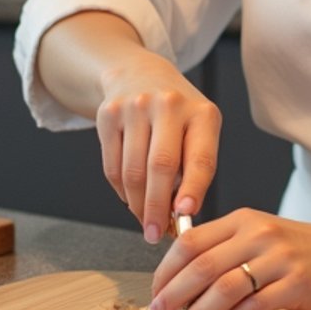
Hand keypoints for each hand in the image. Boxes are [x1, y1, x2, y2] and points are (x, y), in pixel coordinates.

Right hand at [94, 53, 220, 243]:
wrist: (139, 74)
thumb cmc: (177, 115)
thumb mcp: (198, 130)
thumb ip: (194, 168)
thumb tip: (181, 216)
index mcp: (202, 113)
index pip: (200, 158)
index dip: (193, 189)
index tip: (186, 215)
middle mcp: (169, 105)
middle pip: (160, 167)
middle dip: (157, 208)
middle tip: (156, 235)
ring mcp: (135, 107)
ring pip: (132, 171)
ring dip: (137, 205)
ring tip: (145, 221)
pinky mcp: (108, 114)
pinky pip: (112, 166)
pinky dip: (121, 191)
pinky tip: (130, 198)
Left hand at [144, 209, 310, 309]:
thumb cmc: (298, 251)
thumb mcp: (260, 238)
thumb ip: (224, 251)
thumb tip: (179, 285)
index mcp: (243, 220)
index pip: (191, 240)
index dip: (166, 270)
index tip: (154, 294)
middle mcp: (258, 234)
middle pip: (202, 265)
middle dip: (172, 296)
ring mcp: (278, 258)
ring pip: (224, 289)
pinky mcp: (296, 283)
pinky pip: (254, 305)